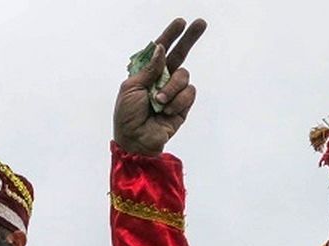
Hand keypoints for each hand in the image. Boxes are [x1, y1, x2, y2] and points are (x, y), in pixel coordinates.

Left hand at [113, 18, 205, 155]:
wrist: (136, 141)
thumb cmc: (127, 116)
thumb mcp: (131, 88)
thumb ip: (149, 69)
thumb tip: (160, 48)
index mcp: (147, 73)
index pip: (160, 50)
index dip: (170, 36)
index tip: (180, 22)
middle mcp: (162, 79)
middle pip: (180, 54)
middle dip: (190, 38)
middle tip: (201, 23)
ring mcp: (174, 92)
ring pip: (184, 75)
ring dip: (171, 88)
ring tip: (158, 103)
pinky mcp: (183, 106)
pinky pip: (189, 93)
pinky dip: (177, 101)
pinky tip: (166, 112)